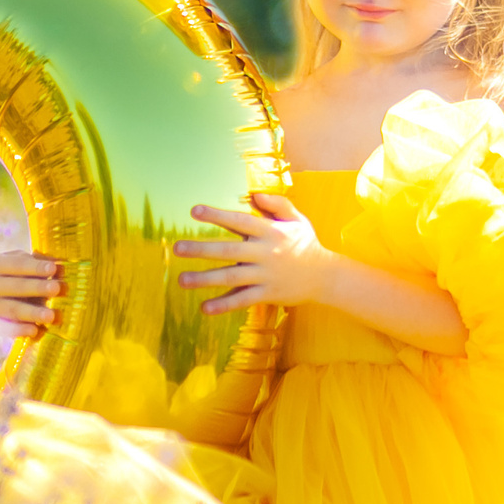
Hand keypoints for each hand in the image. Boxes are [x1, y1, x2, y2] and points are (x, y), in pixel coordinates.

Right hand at [0, 250, 60, 340]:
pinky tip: (36, 331)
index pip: (18, 265)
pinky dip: (21, 330)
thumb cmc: (16, 275)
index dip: (36, 267)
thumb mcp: (24, 265)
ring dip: (33, 312)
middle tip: (56, 288)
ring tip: (51, 316)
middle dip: (37, 288)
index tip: (53, 268)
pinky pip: (6, 329)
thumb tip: (60, 269)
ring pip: (13, 310)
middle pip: (16, 287)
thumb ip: (41, 265)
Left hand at [172, 194, 331, 314]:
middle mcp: (265, 253)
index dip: (217, 216)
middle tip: (177, 248)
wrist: (326, 276)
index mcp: (269, 232)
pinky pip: (243, 300)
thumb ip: (276, 204)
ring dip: (205, 279)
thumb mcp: (296, 219)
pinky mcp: (268, 294)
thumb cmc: (306, 244)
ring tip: (181, 280)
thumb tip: (253, 194)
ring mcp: (265, 275)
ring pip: (231, 278)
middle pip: (228, 250)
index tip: (194, 211)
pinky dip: (224, 305)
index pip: (239, 221)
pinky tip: (204, 308)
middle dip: (201, 249)